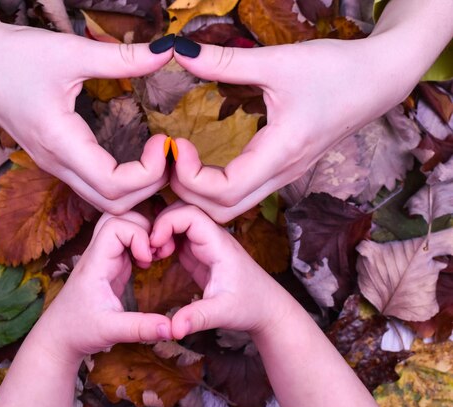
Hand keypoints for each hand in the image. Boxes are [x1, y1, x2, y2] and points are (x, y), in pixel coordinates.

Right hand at [0, 2, 172, 213]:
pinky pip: (94, 188)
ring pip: (103, 202)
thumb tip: (167, 52)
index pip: (114, 186)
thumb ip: (123, 58)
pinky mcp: (55, 161)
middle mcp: (56, 165)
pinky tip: (138, 158)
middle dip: (151, 186)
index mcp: (60, 143)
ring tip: (158, 155)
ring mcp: (54, 167)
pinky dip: (122, 183)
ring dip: (138, 188)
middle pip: (113, 205)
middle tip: (169, 151)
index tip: (164, 142)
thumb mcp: (71, 52)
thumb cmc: (14, 55)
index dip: (149, 173)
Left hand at [34, 212, 171, 363]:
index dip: (137, 235)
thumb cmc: (78, 331)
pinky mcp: (110, 264)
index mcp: (95, 263)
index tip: (148, 260)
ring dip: (142, 233)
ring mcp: (104, 257)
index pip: (115, 226)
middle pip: (119, 217)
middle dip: (144, 227)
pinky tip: (147, 263)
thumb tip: (173, 329)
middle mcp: (98, 254)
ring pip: (123, 225)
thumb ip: (141, 328)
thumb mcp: (111, 332)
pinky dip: (141, 244)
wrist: (58, 337)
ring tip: (154, 255)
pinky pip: (126, 240)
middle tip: (156, 251)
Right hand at [150, 202, 287, 338]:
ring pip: (179, 220)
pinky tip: (158, 257)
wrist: (267, 308)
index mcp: (219, 244)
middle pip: (182, 210)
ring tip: (153, 254)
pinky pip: (179, 234)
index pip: (190, 214)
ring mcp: (206, 243)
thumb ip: (196, 318)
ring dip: (161, 231)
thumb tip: (172, 330)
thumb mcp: (222, 314)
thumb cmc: (249, 306)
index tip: (153, 244)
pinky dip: (164, 239)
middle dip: (160, 223)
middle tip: (149, 249)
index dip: (167, 222)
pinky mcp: (200, 252)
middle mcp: (213, 238)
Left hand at [169, 36, 418, 222]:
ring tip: (180, 160)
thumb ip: (225, 61)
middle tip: (169, 158)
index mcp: (281, 154)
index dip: (190, 177)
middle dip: (188, 193)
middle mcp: (281, 174)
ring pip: (233, 208)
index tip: (175, 144)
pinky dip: (214, 188)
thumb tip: (180, 53)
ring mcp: (283, 176)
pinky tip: (200, 163)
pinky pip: (243, 194)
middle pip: (224, 211)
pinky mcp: (283, 170)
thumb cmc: (336, 70)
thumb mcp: (277, 61)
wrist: (379, 79)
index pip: (225, 191)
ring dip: (200, 194)